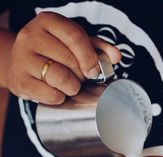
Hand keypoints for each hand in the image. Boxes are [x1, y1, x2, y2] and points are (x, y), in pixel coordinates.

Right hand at [4, 12, 120, 103]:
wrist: (15, 61)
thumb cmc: (49, 52)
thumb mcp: (71, 42)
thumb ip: (96, 47)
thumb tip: (116, 56)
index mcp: (48, 22)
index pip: (75, 36)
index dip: (89, 56)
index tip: (94, 70)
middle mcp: (32, 37)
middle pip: (70, 61)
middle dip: (81, 75)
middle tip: (79, 77)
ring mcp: (24, 59)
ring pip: (61, 78)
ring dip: (72, 88)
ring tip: (69, 85)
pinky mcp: (21, 81)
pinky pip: (51, 95)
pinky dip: (60, 98)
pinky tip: (57, 92)